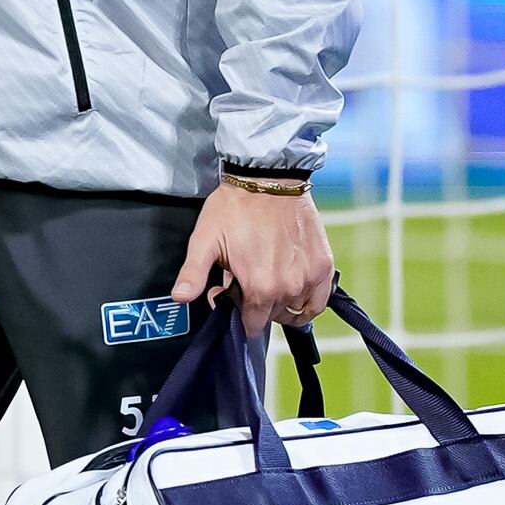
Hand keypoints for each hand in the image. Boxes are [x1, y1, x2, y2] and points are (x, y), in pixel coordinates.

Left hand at [174, 180, 335, 326]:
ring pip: (295, 311)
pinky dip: (307, 301)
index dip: (239, 316)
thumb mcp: (205, 240)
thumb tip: (181, 298)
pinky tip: (295, 290)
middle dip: (257, 307)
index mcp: (260, 287)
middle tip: (247, 282)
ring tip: (269, 283)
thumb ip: (193, 274)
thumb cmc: (235, 208)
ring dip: (282, 305)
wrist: (269, 179)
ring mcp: (310, 278)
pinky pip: (319, 301)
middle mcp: (289, 288)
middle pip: (272, 317)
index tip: (233, 297)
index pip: (251, 325)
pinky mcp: (324, 266)